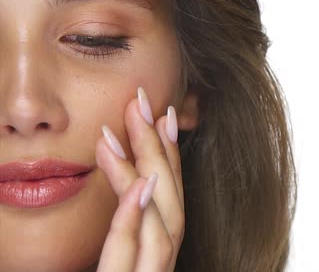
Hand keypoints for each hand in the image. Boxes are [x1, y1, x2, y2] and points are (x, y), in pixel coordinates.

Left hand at [94, 87, 184, 271]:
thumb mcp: (104, 263)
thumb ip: (114, 236)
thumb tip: (119, 192)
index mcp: (152, 257)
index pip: (168, 201)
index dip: (169, 157)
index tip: (164, 116)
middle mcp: (156, 267)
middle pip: (171, 205)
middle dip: (160, 151)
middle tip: (141, 104)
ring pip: (162, 224)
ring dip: (147, 172)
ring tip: (120, 131)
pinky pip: (130, 253)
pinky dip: (135, 218)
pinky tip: (139, 185)